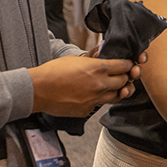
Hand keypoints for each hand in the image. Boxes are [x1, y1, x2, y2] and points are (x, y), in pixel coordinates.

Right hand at [27, 52, 147, 116]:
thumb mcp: (75, 58)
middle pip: (125, 81)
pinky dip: (100, 100)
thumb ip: (93, 59)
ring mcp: (95, 99)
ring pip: (117, 96)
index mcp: (98, 68)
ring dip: (117, 90)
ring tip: (112, 86)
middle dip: (125, 77)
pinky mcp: (87, 110)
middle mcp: (100, 85)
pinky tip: (93, 95)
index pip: (125, 66)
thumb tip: (101, 56)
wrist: (38, 90)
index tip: (128, 64)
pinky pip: (100, 105)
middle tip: (121, 75)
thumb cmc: (53, 71)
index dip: (128, 64)